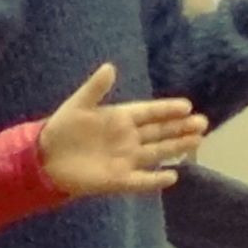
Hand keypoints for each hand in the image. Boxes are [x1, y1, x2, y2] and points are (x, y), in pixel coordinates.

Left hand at [37, 63, 207, 197]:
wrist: (44, 159)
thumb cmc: (61, 129)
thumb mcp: (78, 105)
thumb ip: (95, 88)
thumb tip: (110, 67)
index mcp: (119, 118)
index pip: (149, 113)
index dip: (167, 109)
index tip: (187, 106)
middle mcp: (128, 139)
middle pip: (160, 132)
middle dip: (181, 128)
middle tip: (203, 123)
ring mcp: (125, 160)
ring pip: (157, 152)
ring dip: (177, 147)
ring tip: (197, 141)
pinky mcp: (118, 180)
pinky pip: (141, 180)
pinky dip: (156, 180)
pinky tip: (172, 177)